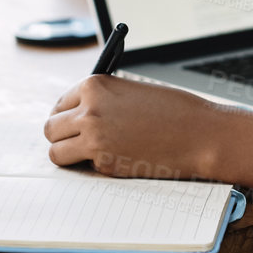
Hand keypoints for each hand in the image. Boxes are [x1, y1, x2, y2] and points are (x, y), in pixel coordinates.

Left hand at [44, 74, 232, 178]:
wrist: (200, 133)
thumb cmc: (173, 110)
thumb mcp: (131, 91)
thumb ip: (103, 99)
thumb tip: (78, 116)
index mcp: (95, 86)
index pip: (60, 103)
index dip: (67, 115)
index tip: (72, 123)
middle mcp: (89, 110)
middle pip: (51, 128)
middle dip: (62, 135)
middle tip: (76, 141)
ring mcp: (94, 139)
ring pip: (56, 152)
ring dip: (68, 154)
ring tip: (88, 154)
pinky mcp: (105, 164)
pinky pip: (83, 167)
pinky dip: (93, 166)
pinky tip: (116, 159)